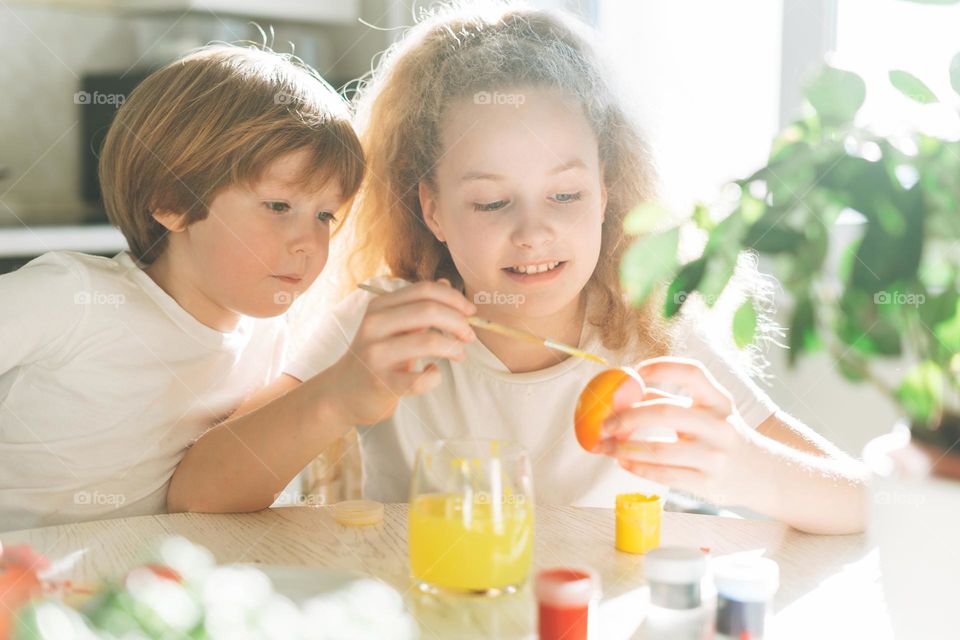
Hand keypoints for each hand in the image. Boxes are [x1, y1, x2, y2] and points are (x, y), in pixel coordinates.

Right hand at [326, 279, 475, 424]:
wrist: (344, 392)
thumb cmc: (376, 355)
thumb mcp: (392, 325)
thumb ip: (418, 305)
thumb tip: (447, 284)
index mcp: (380, 306)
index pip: (424, 290)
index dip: (454, 299)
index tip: (471, 312)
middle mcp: (374, 325)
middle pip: (429, 311)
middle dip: (459, 322)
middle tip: (469, 336)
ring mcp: (376, 354)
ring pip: (429, 342)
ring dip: (454, 348)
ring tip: (459, 354)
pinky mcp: (382, 382)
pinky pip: (422, 379)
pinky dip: (436, 376)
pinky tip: (432, 373)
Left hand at [595, 357, 759, 504]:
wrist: (764, 476)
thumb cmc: (722, 438)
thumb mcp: (707, 414)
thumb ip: (670, 401)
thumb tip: (624, 390)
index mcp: (719, 401)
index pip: (692, 373)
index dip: (661, 368)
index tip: (633, 372)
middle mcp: (720, 426)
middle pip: (666, 412)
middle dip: (628, 416)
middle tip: (605, 422)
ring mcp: (715, 457)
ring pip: (661, 450)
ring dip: (626, 447)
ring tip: (607, 446)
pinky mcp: (708, 484)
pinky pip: (665, 475)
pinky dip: (638, 468)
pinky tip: (624, 462)